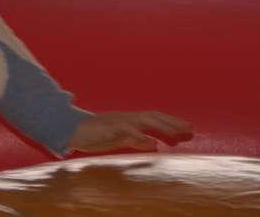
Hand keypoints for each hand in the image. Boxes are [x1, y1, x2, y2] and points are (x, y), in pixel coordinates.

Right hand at [68, 111, 191, 152]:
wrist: (71, 130)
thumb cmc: (94, 135)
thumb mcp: (119, 139)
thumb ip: (135, 140)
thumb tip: (153, 143)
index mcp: (129, 121)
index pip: (153, 118)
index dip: (170, 122)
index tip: (186, 127)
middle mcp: (125, 118)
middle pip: (152, 116)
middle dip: (171, 121)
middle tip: (188, 127)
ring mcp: (116, 121)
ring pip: (141, 119)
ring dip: (159, 125)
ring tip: (173, 132)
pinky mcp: (107, 128)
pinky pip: (123, 128)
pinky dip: (135, 132)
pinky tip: (145, 137)